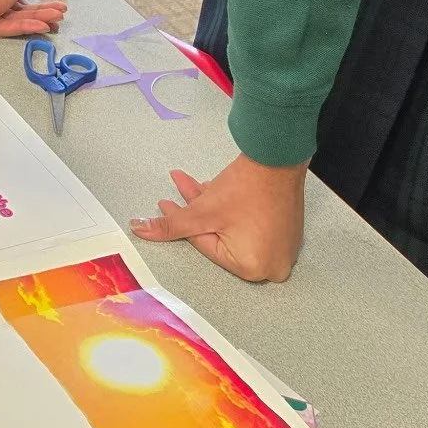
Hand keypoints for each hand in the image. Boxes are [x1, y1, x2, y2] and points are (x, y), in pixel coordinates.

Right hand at [0, 0, 65, 48]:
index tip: (39, 26)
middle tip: (54, 18)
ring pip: (17, 15)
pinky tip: (51, 10)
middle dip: (34, 19)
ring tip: (58, 13)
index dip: (19, 28)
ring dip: (39, 14)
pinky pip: (21, 8)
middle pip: (8, 21)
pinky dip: (36, 9)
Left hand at [131, 154, 307, 281]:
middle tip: (183, 189)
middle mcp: (271, 266)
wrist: (278, 159)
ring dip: (212, 207)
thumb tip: (142, 231)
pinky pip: (250, 225)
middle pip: (218, 235)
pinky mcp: (285, 233)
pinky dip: (232, 210)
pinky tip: (219, 190)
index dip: (181, 222)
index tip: (167, 205)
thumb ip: (170, 226)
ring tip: (202, 185)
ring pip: (232, 228)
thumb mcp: (202, 211)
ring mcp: (281, 249)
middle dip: (197, 210)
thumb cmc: (249, 188)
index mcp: (251, 268)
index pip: (204, 244)